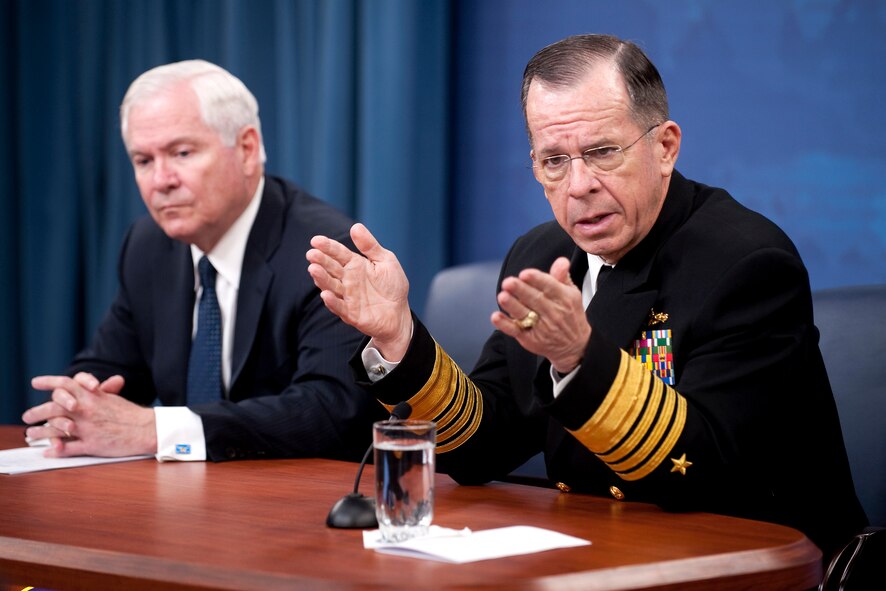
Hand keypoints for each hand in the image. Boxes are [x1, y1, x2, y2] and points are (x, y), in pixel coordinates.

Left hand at [23, 372, 156, 457]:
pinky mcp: (93, 445)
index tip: (36, 382)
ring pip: (57, 428)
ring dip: (41, 432)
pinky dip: (56, 450)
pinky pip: (69, 448)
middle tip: (26, 416)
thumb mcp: (112, 398)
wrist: (147, 429)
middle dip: (37, 411)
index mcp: (92, 396)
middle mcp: (87, 410)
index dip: (48, 382)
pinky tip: (48, 451)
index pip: (66, 383)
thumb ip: (96, 392)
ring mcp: (89, 428)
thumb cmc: (130, 414)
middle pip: (54, 407)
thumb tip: (84, 388)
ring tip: (31, 434)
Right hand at [306, 223, 412, 359]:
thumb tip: (355, 226)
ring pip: (331, 286)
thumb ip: (370, 246)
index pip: (338, 253)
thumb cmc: (392, 286)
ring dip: (322, 279)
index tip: (316, 240)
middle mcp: (348, 280)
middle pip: (331, 268)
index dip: (327, 246)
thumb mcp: (386, 261)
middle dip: (321, 261)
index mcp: (355, 265)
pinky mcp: (351, 314)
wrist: (399, 314)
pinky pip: (340, 307)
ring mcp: (348, 297)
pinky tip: (325, 294)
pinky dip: (332, 302)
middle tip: (311, 254)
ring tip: (313, 269)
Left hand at [491, 257, 590, 373]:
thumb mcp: (572, 294)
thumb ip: (562, 276)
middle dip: (521, 290)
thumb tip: (561, 260)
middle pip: (535, 300)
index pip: (550, 287)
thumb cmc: (570, 314)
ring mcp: (541, 328)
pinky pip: (516, 331)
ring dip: (512, 305)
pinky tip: (496, 316)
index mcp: (564, 299)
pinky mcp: (530, 339)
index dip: (537, 279)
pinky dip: (505, 324)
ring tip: (503, 296)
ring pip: (525, 315)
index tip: (525, 273)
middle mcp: (553, 313)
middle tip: (508, 282)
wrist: (575, 346)